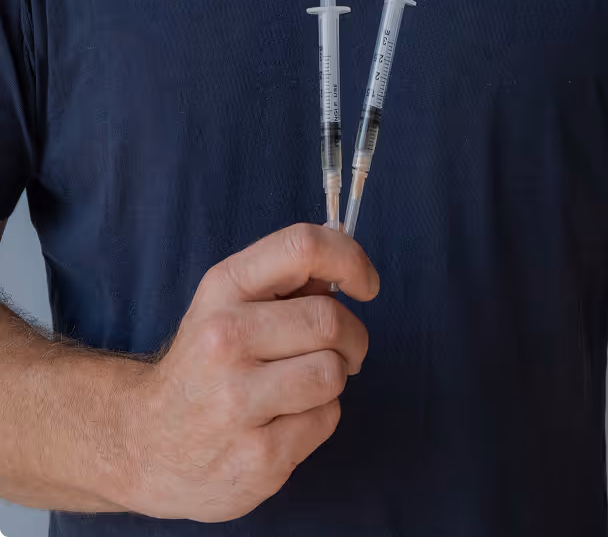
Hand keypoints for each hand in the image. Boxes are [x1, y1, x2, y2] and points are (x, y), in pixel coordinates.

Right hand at [125, 224, 379, 522]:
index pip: (303, 246)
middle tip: (340, 350)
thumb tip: (347, 268)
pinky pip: (327, 419)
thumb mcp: (227, 304)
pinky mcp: (258, 456)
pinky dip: (319, 416)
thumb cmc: (205, 364)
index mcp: (223, 288)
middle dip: (352, 336)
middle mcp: (225, 338)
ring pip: (334, 372)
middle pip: (330, 319)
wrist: (145, 442)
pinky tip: (285, 419)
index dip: (350, 259)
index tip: (365, 285)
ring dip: (334, 378)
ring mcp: (238, 400)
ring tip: (304, 385)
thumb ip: (286, 281)